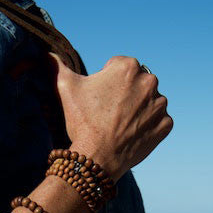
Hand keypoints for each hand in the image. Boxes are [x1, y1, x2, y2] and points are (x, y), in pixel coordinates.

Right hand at [48, 53, 172, 181]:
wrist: (97, 158)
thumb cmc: (83, 122)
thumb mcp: (66, 88)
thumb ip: (57, 66)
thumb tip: (46, 54)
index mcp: (128, 66)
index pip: (118, 69)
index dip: (106, 84)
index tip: (99, 100)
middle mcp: (150, 81)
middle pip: (135, 84)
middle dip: (124, 95)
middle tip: (108, 114)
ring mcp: (160, 104)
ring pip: (148, 102)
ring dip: (138, 110)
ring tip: (120, 126)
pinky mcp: (166, 125)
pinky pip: (158, 122)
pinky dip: (147, 128)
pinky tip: (131, 135)